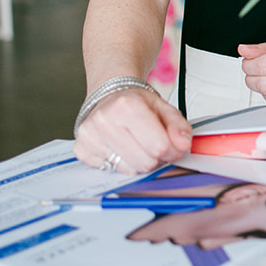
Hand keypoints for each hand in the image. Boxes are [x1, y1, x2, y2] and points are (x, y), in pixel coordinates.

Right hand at [74, 88, 191, 174]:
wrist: (109, 95)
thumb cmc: (135, 102)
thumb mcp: (163, 108)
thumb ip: (179, 127)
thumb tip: (183, 145)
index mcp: (128, 105)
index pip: (160, 147)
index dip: (170, 149)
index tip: (168, 144)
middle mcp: (105, 120)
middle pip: (145, 162)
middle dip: (154, 157)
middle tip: (150, 143)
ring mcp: (90, 136)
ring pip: (129, 170)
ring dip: (137, 161)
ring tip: (135, 144)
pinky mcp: (82, 150)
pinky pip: (110, 171)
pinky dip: (119, 163)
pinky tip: (119, 147)